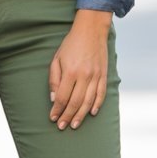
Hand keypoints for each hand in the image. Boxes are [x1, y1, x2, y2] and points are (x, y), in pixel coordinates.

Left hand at [48, 10, 111, 129]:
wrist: (91, 30)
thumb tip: (54, 99)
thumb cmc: (71, 44)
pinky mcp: (103, 74)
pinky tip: (91, 113)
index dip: (57, 110)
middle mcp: (84, 76)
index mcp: (70, 72)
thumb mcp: (56, 59)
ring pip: (88, 101)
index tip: (53, 118)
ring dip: (81, 115)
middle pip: (75, 102)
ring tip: (75, 124)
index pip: (62, 97)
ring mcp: (96, 76)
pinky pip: (101, 93)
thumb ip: (54, 79)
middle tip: (62, 126)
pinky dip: (96, 105)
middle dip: (67, 116)